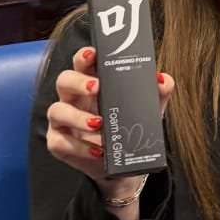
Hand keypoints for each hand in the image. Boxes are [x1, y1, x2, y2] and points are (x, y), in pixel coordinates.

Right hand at [46, 45, 173, 194]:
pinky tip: (97, 151)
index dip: (84, 56)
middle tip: (96, 87)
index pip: (83, 63)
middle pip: (64, 80)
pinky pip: (59, 142)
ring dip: (77, 117)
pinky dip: (78, 147)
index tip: (93, 54)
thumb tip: (162, 80)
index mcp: (91, 84)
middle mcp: (73, 99)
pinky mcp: (58, 143)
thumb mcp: (148, 111)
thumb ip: (158, 93)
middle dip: (78, 81)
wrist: (124, 165)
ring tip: (98, 124)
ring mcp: (62, 121)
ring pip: (57, 110)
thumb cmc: (129, 129)